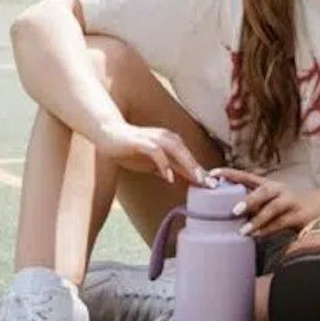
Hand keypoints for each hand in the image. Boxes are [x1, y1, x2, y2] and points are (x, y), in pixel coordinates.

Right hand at [93, 119, 211, 185]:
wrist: (107, 134)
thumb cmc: (130, 149)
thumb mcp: (151, 164)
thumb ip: (165, 170)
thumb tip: (179, 181)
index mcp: (170, 142)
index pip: (188, 158)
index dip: (200, 171)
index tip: (211, 185)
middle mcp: (166, 137)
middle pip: (187, 154)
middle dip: (199, 169)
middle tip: (209, 184)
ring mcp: (154, 138)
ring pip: (176, 151)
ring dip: (187, 165)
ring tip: (196, 180)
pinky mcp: (142, 141)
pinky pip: (156, 152)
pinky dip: (164, 164)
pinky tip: (168, 177)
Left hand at [214, 168, 315, 236]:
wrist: (319, 209)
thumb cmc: (285, 208)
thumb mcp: (267, 202)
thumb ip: (251, 206)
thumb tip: (225, 215)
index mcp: (268, 185)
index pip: (247, 176)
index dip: (231, 174)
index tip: (213, 174)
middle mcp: (279, 190)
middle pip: (264, 190)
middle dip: (249, 199)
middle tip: (233, 210)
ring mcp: (290, 202)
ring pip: (274, 208)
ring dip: (258, 219)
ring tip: (243, 231)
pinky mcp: (298, 215)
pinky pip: (282, 222)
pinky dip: (268, 230)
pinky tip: (256, 236)